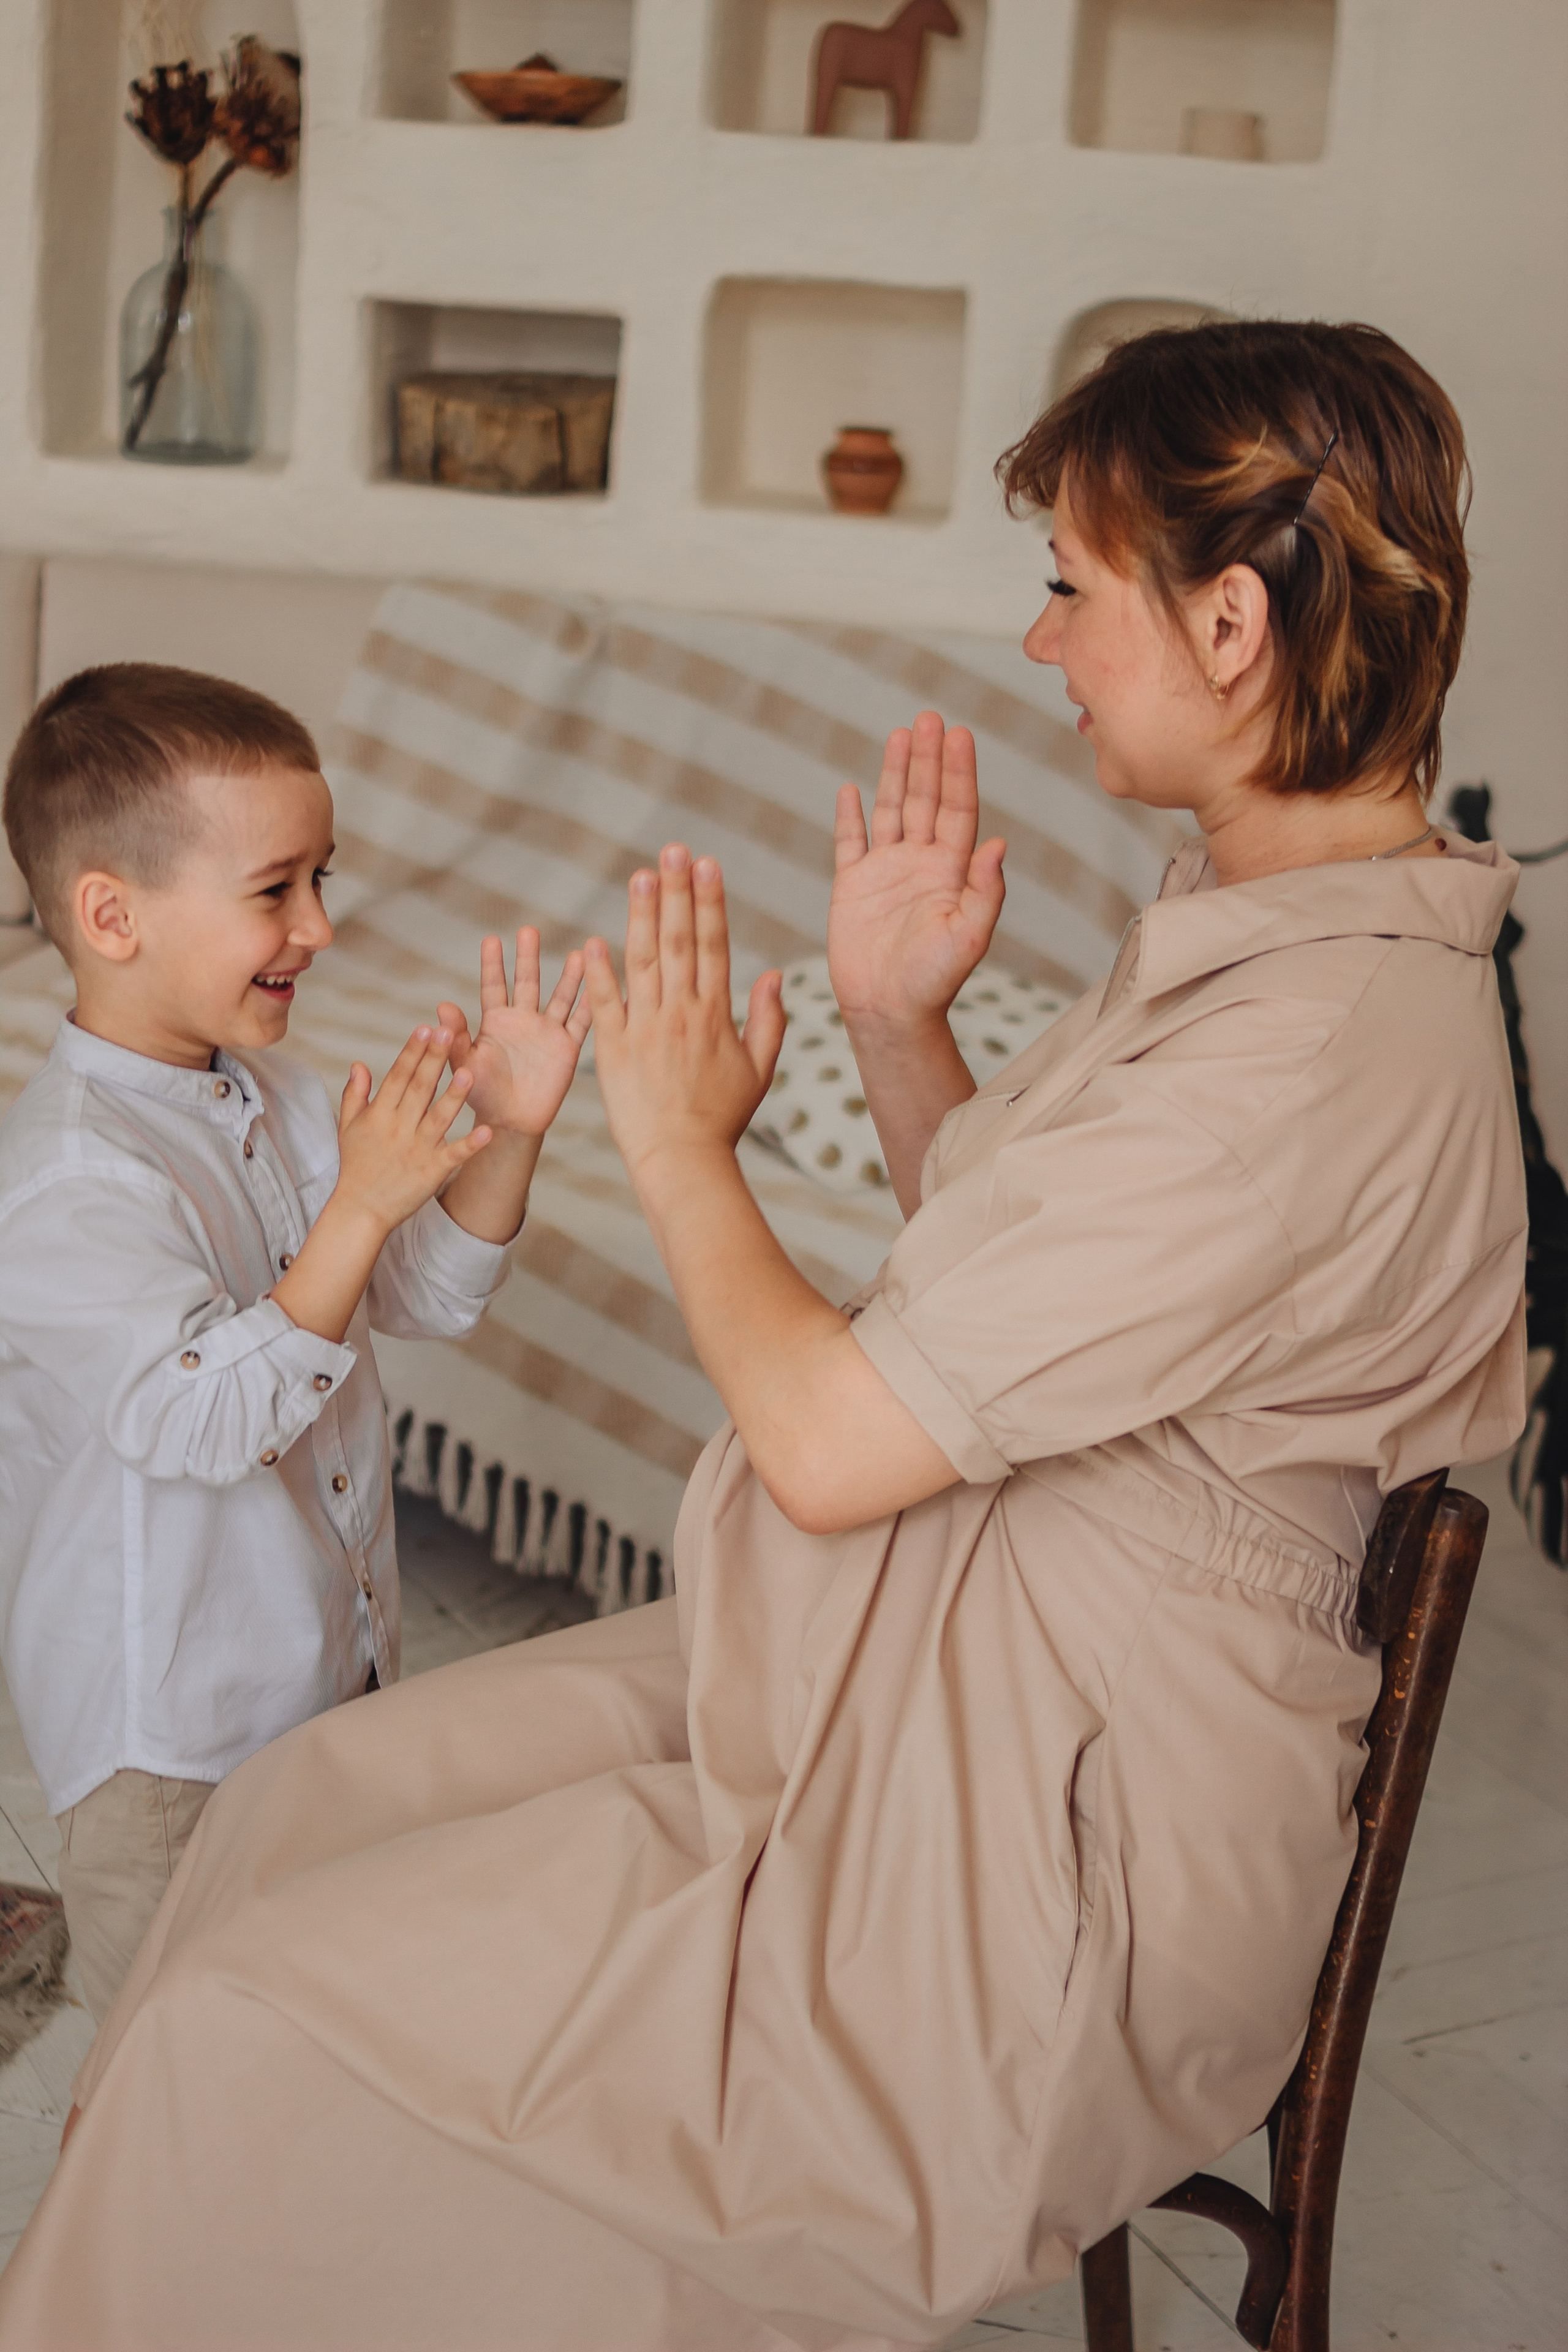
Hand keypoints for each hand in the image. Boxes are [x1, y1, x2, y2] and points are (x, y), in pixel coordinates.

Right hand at [333, 1025, 491, 1237]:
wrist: (360, 1209)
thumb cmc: (356, 1165)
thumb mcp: (349, 1126)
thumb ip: (355, 1094)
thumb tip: (359, 1063)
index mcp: (379, 1114)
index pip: (398, 1076)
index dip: (412, 1052)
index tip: (426, 1028)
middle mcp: (399, 1128)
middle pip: (419, 1089)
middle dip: (433, 1060)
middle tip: (448, 1032)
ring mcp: (417, 1150)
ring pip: (438, 1118)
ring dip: (454, 1096)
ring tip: (469, 1072)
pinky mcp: (432, 1171)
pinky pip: (454, 1155)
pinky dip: (471, 1144)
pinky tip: (487, 1130)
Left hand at [438, 930, 588, 1137]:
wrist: (511, 1122)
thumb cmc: (482, 1094)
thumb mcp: (465, 1065)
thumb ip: (456, 1037)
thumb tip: (441, 1006)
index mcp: (496, 1022)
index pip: (494, 986)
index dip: (493, 964)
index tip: (491, 939)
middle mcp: (523, 1021)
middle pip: (528, 982)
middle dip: (528, 958)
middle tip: (529, 931)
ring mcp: (547, 1033)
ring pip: (561, 998)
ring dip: (570, 976)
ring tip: (581, 952)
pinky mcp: (567, 1049)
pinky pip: (582, 1024)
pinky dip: (591, 1005)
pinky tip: (601, 985)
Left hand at [584, 846, 785, 1181]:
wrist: (683, 1160)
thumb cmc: (723, 1118)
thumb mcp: (759, 1070)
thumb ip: (768, 1020)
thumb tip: (773, 974)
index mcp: (715, 1014)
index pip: (713, 945)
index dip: (709, 902)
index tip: (707, 864)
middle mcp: (681, 1014)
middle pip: (678, 941)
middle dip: (677, 891)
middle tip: (674, 849)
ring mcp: (645, 1029)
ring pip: (643, 962)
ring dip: (640, 915)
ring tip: (640, 875)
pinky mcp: (613, 1050)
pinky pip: (605, 1006)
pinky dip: (598, 974)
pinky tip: (593, 941)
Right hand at [828, 710, 1005, 1034]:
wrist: (889, 1012)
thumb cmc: (934, 981)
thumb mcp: (969, 936)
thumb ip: (986, 891)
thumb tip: (999, 844)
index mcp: (951, 871)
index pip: (957, 809)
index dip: (958, 772)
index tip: (960, 734)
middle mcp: (921, 863)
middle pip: (925, 799)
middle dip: (928, 759)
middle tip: (930, 718)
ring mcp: (886, 871)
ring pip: (891, 810)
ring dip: (895, 773)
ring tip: (901, 735)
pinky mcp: (852, 886)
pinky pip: (850, 842)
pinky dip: (850, 816)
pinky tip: (852, 788)